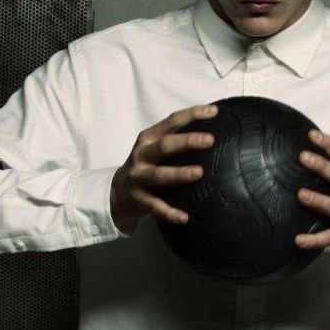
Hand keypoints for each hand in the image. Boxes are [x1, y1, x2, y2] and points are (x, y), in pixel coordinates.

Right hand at [110, 104, 217, 234]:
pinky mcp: (140, 200)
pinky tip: (184, 218)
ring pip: (159, 175)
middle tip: (209, 140)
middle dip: (187, 141)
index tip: (213, 112)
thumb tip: (212, 131)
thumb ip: (175, 139)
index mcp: (148, 139)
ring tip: (199, 173)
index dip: (191, 114)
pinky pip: (156, 207)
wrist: (116, 193)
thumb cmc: (144, 166)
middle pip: (164, 146)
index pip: (171, 121)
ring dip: (179, 173)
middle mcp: (141, 156)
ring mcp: (139, 178)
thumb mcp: (153, 148)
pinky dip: (170, 213)